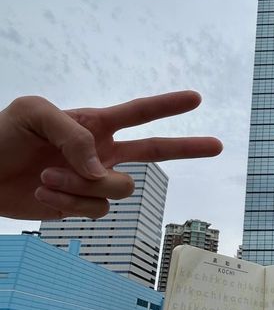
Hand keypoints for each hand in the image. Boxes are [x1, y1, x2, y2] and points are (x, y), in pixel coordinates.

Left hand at [0, 91, 221, 219]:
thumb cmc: (2, 135)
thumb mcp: (33, 113)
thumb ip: (73, 133)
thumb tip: (100, 168)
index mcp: (93, 123)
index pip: (139, 113)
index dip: (168, 106)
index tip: (195, 98)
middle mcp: (101, 152)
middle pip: (155, 151)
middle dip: (187, 147)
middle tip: (217, 145)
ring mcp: (92, 181)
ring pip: (117, 190)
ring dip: (79, 185)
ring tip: (45, 176)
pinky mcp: (80, 207)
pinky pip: (95, 211)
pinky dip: (69, 204)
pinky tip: (44, 194)